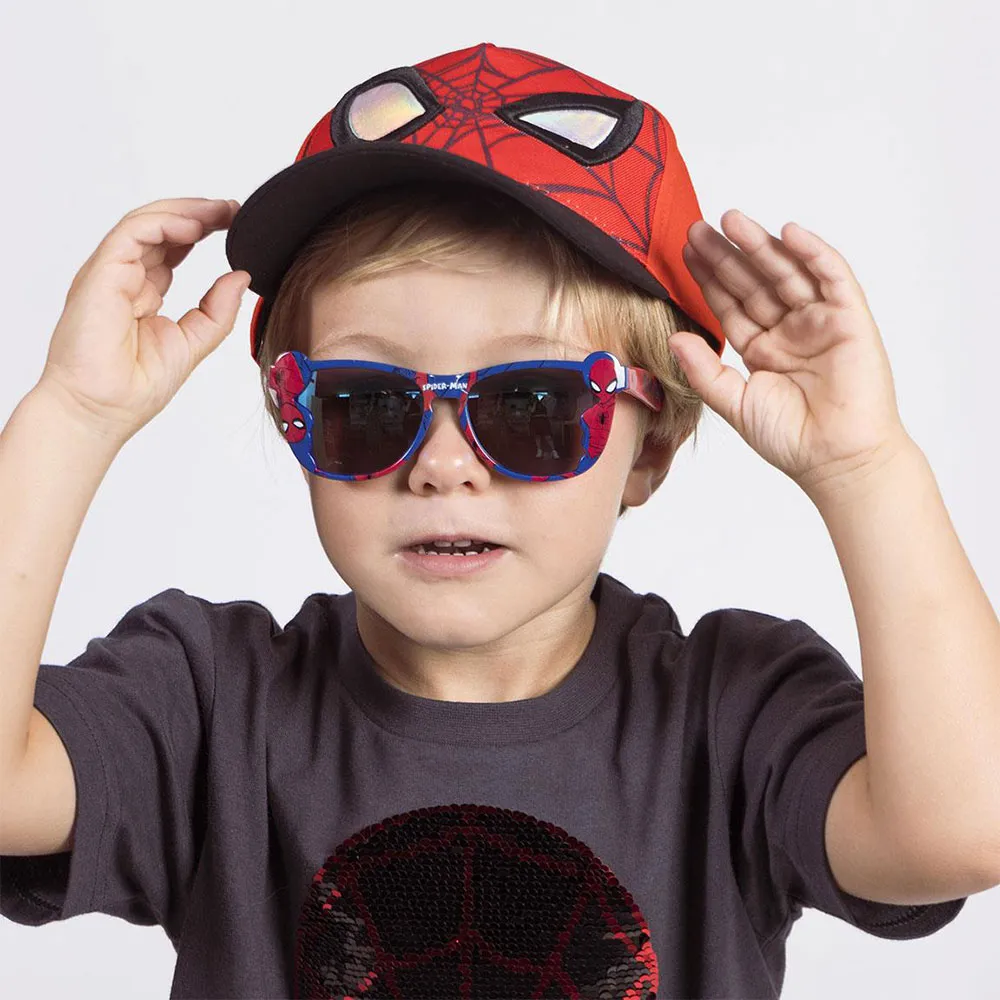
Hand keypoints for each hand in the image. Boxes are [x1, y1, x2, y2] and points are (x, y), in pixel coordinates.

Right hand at [38, 197, 250, 440]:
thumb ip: (218, 311)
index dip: (203, 231)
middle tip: (233, 209)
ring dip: (184, 212)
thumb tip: (241, 276)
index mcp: (143, 293)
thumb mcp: (194, 343)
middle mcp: (125, 278)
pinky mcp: (101, 274)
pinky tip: (193, 226)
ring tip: (220, 211)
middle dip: (199, 214)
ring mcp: (110, 274)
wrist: (102, 410)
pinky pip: (131, 234)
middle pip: (160, 230)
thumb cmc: (135, 387)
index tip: (236, 224)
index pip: (172, 249)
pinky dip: (162, 224)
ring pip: (145, 224)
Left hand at [668, 210, 911, 497]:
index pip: (731, 305)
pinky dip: (813, 252)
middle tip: (698, 227)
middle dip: (727, 254)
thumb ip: (703, 369)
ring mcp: (820, 322)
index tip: (685, 253)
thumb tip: (674, 338)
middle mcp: (790, 331)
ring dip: (761, 244)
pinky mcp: (850, 319)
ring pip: (787, 272)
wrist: (835, 459)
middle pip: (754, 282)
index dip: (709, 279)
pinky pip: (833, 277)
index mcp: (762, 350)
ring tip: (730, 219)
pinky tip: (788, 232)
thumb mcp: (733, 401)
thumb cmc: (789, 439)